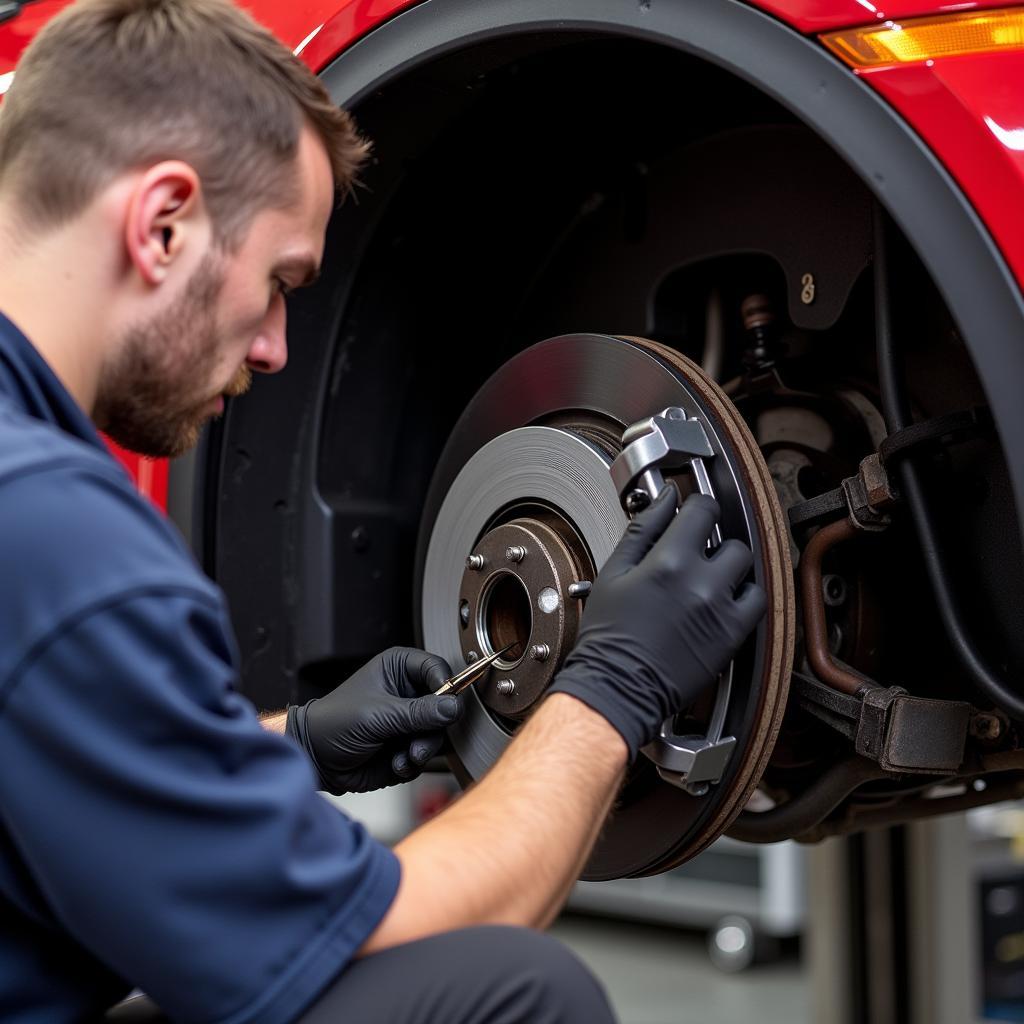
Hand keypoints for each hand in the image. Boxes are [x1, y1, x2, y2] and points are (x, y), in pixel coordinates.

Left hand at [286, 647, 462, 793]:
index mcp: (399, 669)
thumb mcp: (378, 715)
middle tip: (417, 743)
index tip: (445, 706)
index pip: (437, 670)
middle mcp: (408, 693)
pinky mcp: (407, 746)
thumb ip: (419, 712)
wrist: (316, 759)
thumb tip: (453, 707)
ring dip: (423, 749)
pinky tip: (394, 762)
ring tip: (404, 756)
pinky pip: (427, 755)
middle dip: (433, 729)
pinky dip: (412, 763)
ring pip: (438, 734)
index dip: (445, 687)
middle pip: (444, 706)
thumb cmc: (334, 723)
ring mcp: (409, 721)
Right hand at [548, 488, 766, 758]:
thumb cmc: (610, 636)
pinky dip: (745, 597)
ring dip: (732, 569)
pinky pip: (757, 602)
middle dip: (716, 543)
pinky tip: (723, 601)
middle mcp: (701, 582)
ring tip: (710, 579)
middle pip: (732, 540)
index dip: (699, 508)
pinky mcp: (732, 635)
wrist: (619, 685)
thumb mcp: (614, 572)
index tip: (694, 516)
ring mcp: (721, 609)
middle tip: (698, 556)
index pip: (704, 510)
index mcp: (669, 560)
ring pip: (747, 568)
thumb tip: (665, 499)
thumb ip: (643, 529)